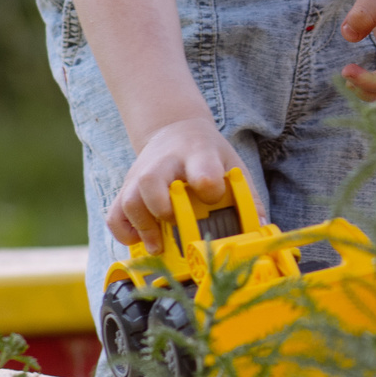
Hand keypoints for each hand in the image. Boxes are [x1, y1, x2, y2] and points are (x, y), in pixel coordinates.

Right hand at [107, 117, 244, 249]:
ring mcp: (141, 175)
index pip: (201, 172)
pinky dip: (125, 232)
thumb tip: (260, 230)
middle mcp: (164, 163)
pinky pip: (115, 215)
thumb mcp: (231, 163)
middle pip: (152, 183)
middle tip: (178, 225)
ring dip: (144, 227)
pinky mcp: (127, 188)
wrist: (175, 131)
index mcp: (197, 154)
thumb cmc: (207, 155)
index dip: (208, 190)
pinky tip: (141, 240)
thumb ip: (247, 196)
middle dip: (165, 210)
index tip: (212, 198)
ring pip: (130, 200)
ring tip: (159, 245)